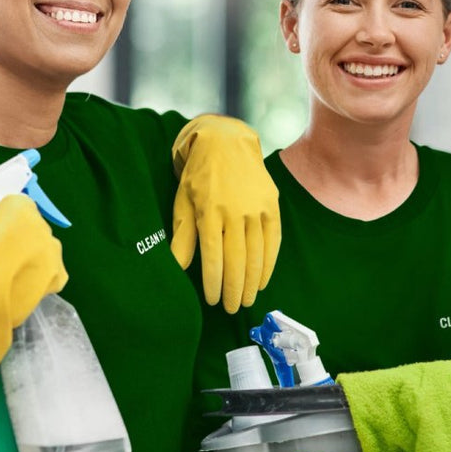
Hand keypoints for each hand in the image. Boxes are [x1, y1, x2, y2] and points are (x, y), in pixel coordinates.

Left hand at [170, 114, 280, 312]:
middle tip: (230, 308)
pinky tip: (262, 281)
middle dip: (233, 289)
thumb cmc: (198, 176)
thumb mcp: (183, 202)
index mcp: (209, 211)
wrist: (226, 143)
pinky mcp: (271, 205)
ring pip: (257, 254)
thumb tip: (177, 267)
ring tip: (246, 301)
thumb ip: (183, 236)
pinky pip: (273, 241)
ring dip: (251, 282)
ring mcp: (256, 208)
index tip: (212, 300)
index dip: (213, 282)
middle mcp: (235, 211)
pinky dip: (269, 264)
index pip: (213, 257)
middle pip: (237, 260)